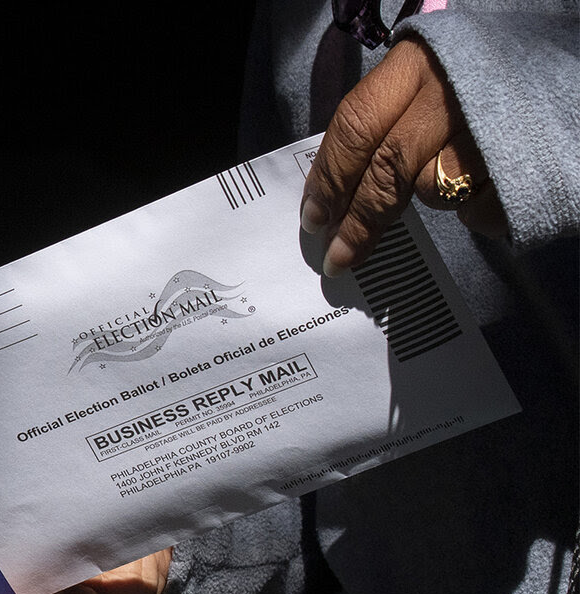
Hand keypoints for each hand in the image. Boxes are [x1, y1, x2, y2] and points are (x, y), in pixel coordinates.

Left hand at [300, 37, 506, 277]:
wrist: (559, 73)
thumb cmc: (466, 86)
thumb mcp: (418, 85)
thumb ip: (375, 128)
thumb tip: (326, 199)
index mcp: (416, 63)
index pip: (356, 125)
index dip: (329, 177)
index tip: (313, 220)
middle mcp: (452, 88)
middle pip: (388, 165)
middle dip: (358, 219)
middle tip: (338, 257)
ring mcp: (491, 123)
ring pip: (432, 187)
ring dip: (427, 194)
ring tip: (445, 173)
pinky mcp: (524, 160)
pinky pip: (476, 208)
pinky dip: (471, 208)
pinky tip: (483, 182)